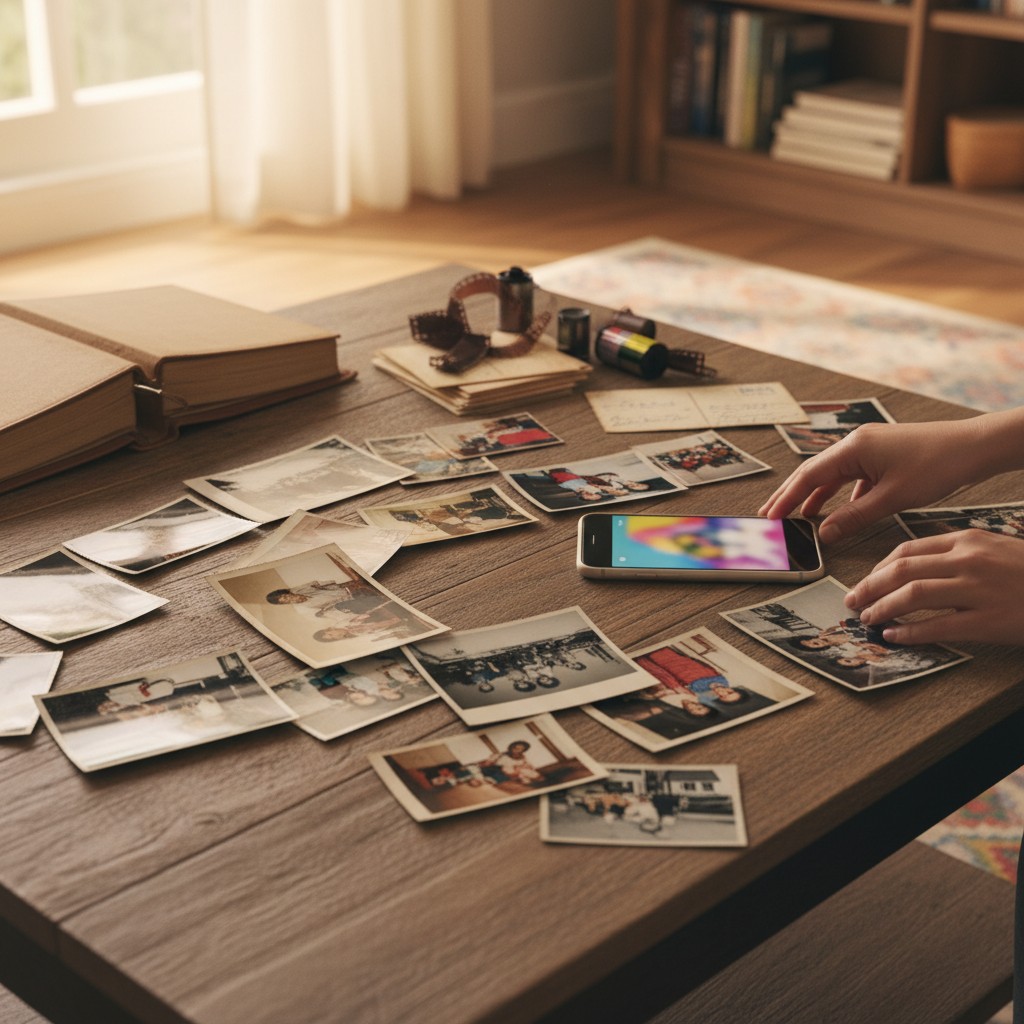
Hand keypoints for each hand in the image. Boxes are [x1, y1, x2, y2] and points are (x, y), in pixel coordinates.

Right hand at [759, 419, 984, 542]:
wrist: (974, 447)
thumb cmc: (939, 464)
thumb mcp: (893, 498)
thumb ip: (855, 516)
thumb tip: (826, 533)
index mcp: (854, 448)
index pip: (809, 475)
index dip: (787, 497)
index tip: (771, 515)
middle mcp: (857, 443)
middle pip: (814, 471)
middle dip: (791, 494)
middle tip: (771, 514)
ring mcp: (870, 447)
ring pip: (833, 474)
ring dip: (815, 494)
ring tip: (799, 514)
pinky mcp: (883, 454)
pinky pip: (852, 475)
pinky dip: (841, 493)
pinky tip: (841, 509)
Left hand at [844, 530, 1023, 644]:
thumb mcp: (995, 549)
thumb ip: (959, 554)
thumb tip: (917, 568)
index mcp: (968, 539)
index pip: (907, 549)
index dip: (877, 567)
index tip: (864, 580)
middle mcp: (970, 560)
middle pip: (902, 570)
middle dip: (869, 586)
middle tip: (853, 600)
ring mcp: (979, 589)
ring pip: (913, 595)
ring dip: (882, 608)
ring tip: (868, 619)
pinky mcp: (989, 620)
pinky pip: (939, 626)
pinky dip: (910, 632)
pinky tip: (894, 637)